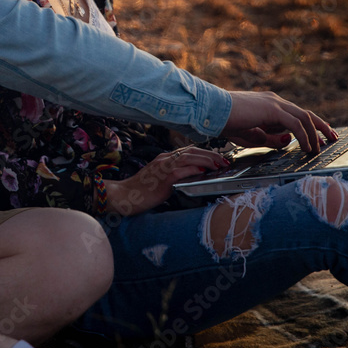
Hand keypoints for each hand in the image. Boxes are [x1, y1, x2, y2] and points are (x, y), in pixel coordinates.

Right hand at [105, 147, 228, 215]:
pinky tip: (203, 171)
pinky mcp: (162, 178)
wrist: (124, 196)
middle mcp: (164, 159)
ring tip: (218, 165)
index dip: (205, 153)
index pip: (189, 151)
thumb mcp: (160, 180)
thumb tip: (194, 177)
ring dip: (206, 160)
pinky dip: (193, 169)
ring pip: (188, 158)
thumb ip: (174, 175)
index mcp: (164, 159)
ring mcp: (162, 167)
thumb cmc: (141, 191)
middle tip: (224, 161)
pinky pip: (180, 170)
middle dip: (210, 155)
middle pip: (192, 151)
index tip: (218, 159)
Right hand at [222, 91, 336, 153]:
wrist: (212, 112)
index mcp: (270, 105)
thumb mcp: (252, 136)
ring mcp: (274, 103)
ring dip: (315, 134)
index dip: (311, 126)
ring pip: (304, 117)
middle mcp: (275, 101)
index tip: (320, 138)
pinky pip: (295, 124)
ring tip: (318, 149)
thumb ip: (271, 138)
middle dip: (321, 127)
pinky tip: (306, 147)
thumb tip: (289, 141)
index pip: (297, 115)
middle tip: (331, 139)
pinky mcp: (272, 109)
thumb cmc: (227, 123)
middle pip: (306, 114)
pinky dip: (304, 136)